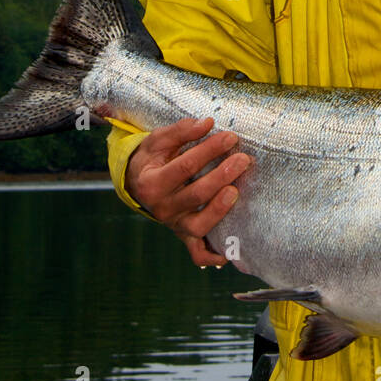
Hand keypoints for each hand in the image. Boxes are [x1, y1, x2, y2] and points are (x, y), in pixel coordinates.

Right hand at [124, 117, 252, 266]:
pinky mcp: (184, 235)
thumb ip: (181, 131)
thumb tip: (207, 122)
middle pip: (195, 195)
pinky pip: (197, 253)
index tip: (230, 137)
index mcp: (152, 183)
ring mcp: (174, 224)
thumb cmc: (152, 159)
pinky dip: (212, 257)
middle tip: (243, 159)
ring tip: (235, 191)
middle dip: (221, 176)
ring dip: (220, 210)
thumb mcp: (158, 140)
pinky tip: (229, 252)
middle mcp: (162, 208)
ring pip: (199, 226)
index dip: (209, 150)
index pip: (185, 166)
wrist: (137, 183)